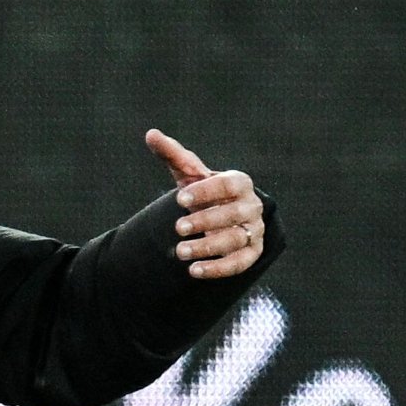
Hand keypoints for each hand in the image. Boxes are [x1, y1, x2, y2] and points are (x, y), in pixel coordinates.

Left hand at [144, 128, 263, 279]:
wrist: (218, 217)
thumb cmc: (203, 191)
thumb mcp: (188, 173)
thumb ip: (173, 154)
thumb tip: (151, 134)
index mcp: (240, 182)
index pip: (228, 185)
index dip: (206, 191)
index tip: (179, 198)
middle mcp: (252, 206)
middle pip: (234, 214)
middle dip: (205, 221)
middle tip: (177, 227)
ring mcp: (254, 230)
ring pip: (235, 240)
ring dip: (207, 247)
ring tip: (179, 252)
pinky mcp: (252, 253)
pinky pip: (239, 263)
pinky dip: (217, 269)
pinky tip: (194, 270)